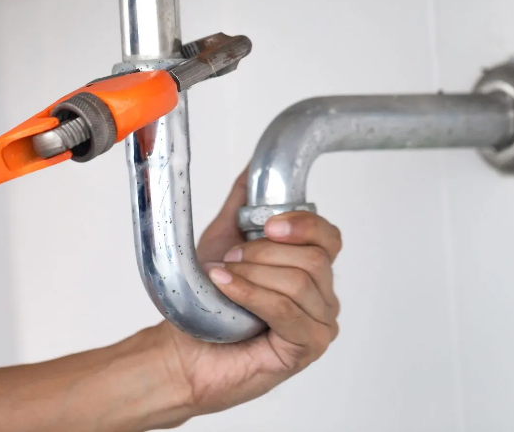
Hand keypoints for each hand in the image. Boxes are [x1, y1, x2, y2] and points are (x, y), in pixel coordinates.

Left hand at [155, 170, 341, 419]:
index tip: (268, 225)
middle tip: (232, 259)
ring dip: (254, 275)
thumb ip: (244, 204)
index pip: (329, 237)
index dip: (303, 224)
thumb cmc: (208, 303)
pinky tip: (227, 288)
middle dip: (264, 254)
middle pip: (314, 259)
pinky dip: (252, 294)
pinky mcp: (307, 347)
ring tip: (224, 277)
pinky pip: (288, 312)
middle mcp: (322, 295)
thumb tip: (254, 164)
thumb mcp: (225, 240)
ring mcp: (319, 324)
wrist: (184, 349)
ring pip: (301, 283)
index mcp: (311, 267)